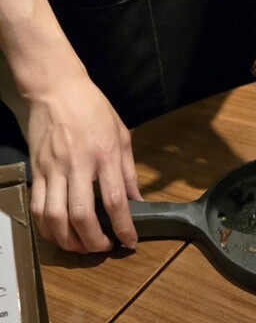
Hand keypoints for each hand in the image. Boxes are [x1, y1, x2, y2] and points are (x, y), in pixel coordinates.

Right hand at [28, 71, 142, 252]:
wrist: (56, 89)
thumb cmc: (93, 107)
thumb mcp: (121, 133)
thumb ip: (128, 169)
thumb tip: (136, 200)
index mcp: (105, 153)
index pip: (114, 200)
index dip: (124, 227)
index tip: (130, 242)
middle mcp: (78, 164)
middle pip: (82, 215)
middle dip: (94, 241)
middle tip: (104, 248)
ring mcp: (53, 168)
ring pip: (55, 218)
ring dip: (69, 241)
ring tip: (81, 246)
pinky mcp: (36, 170)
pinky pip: (37, 208)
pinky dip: (47, 228)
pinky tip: (59, 233)